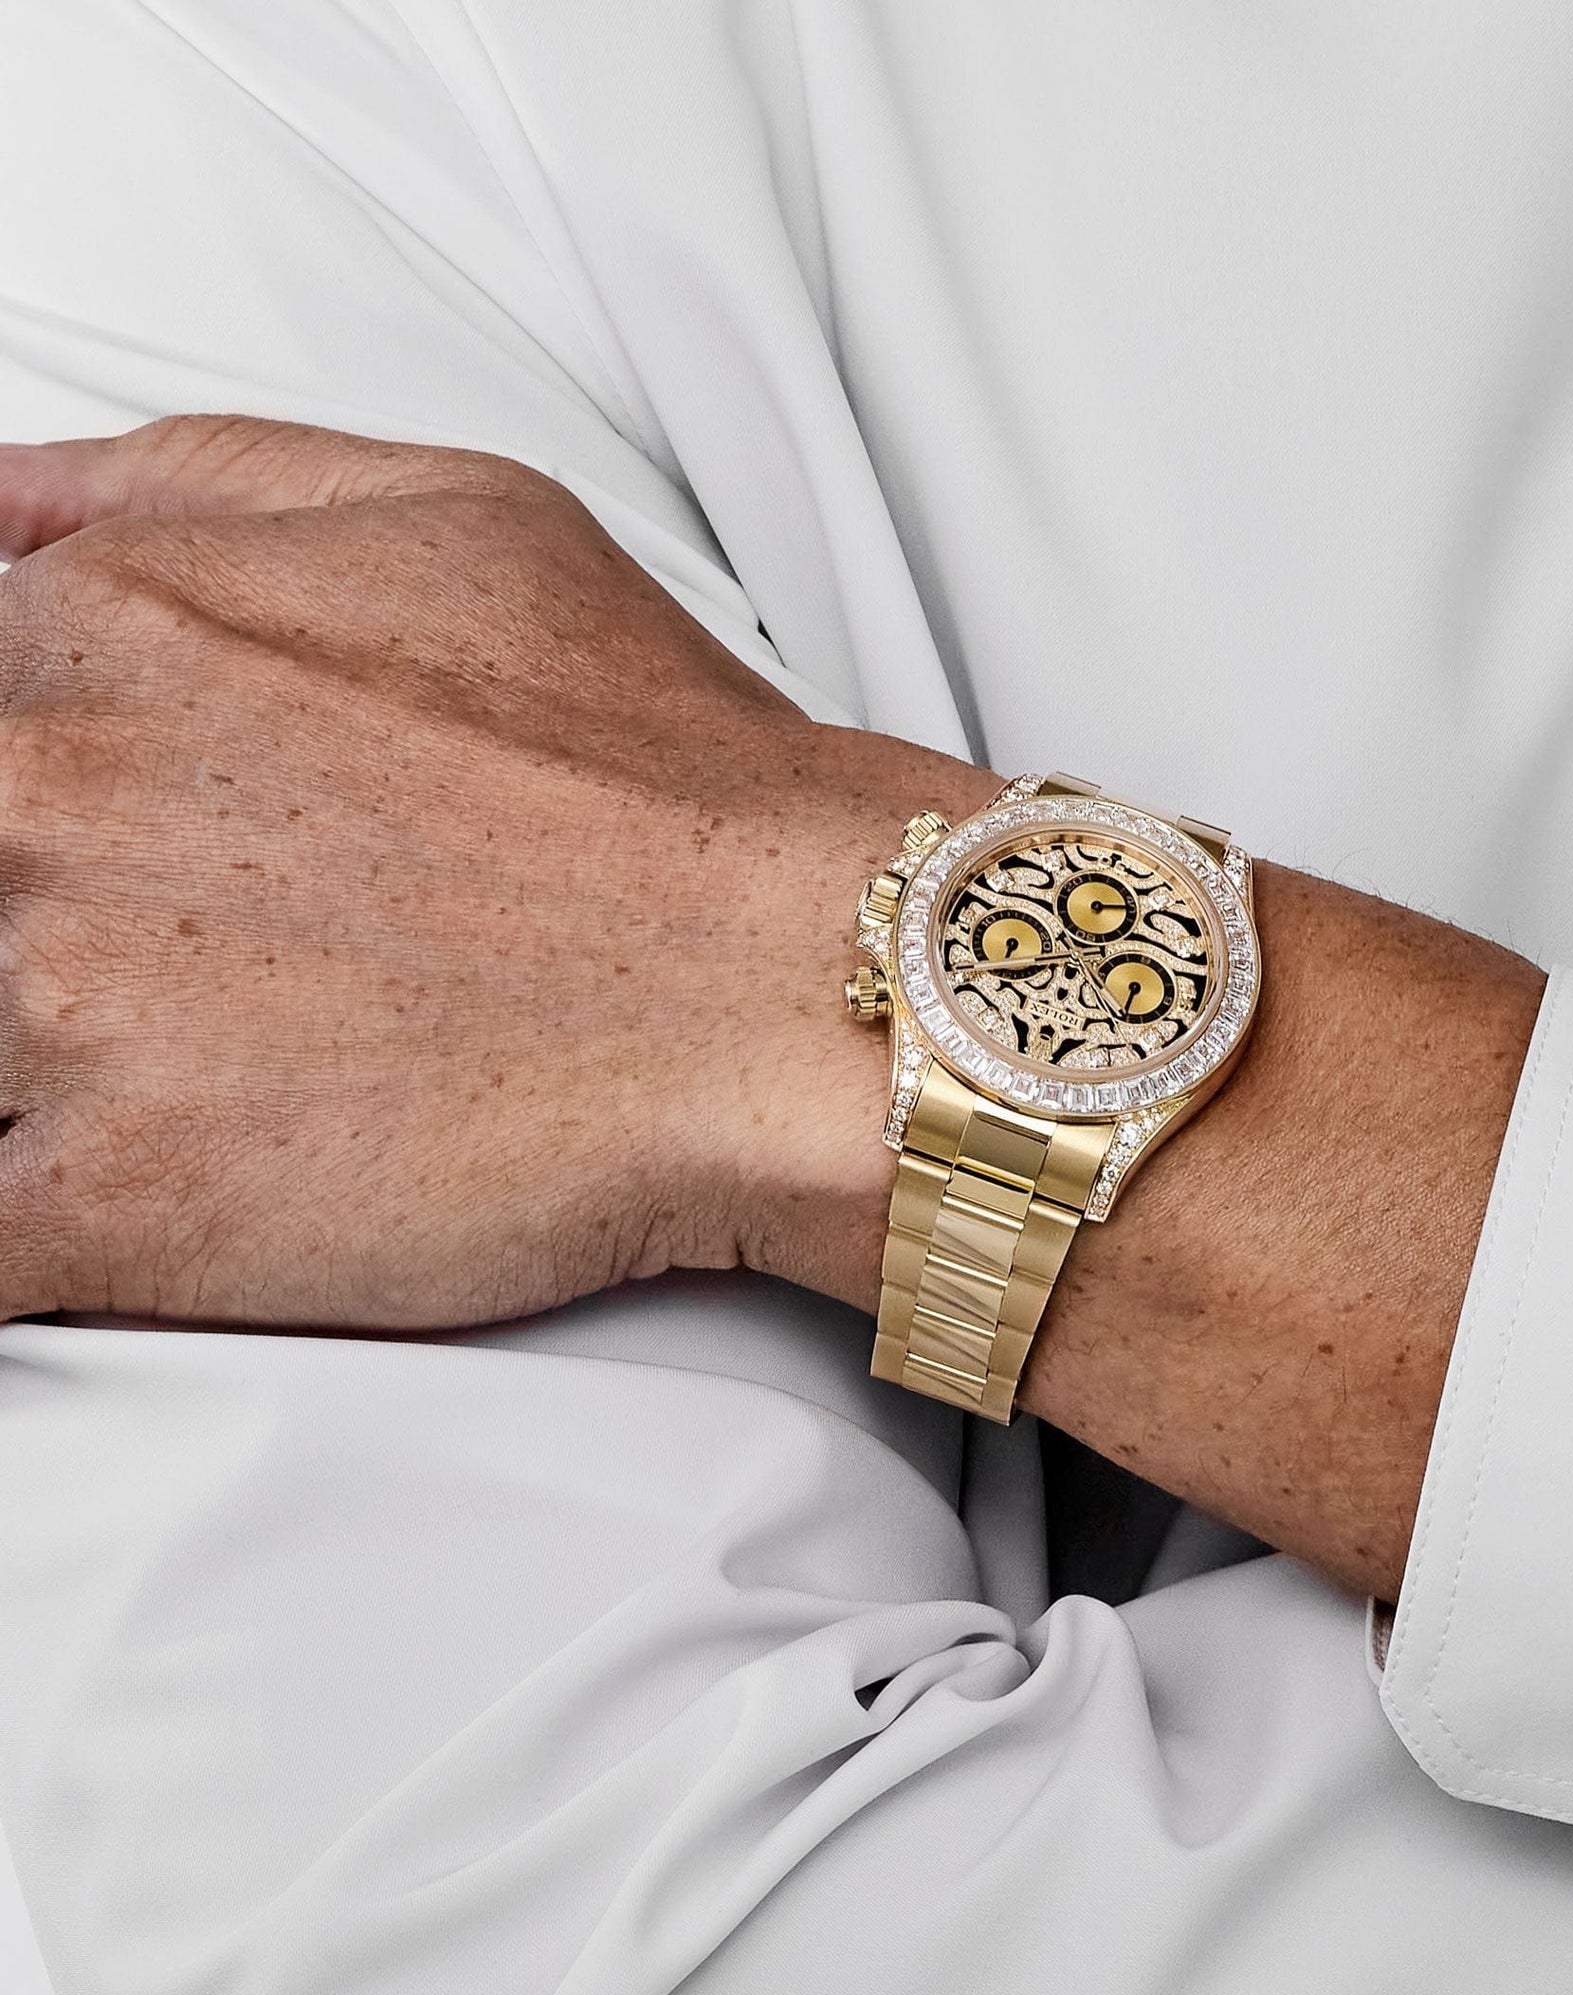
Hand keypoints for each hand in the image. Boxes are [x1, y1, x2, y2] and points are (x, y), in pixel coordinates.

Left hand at [0, 416, 993, 1328]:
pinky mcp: (117, 1201)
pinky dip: (32, 1228)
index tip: (107, 850)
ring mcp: (61, 1007)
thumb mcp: (455, 516)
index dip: (34, 797)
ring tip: (214, 1071)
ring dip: (42, 1065)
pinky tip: (123, 1197)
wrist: (789, 981)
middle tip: (203, 962)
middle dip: (48, 923)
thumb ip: (192, 483)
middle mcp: (44, 803)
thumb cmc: (662, 776)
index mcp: (102, 634)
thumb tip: (6, 510)